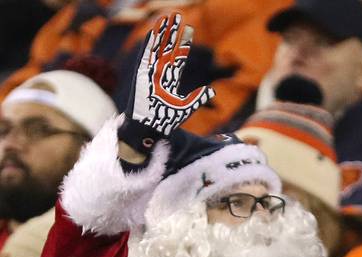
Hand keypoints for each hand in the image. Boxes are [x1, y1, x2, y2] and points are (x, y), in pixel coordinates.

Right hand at [119, 13, 215, 152]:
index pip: (179, 56)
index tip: (190, 31)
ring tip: (166, 19)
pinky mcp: (143, 75)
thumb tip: (212, 90)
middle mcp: (161, 73)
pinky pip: (146, 56)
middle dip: (173, 33)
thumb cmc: (166, 119)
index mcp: (171, 79)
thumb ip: (199, 97)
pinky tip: (153, 33)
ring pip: (158, 48)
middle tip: (176, 16)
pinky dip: (149, 45)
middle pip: (168, 48)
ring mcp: (151, 73)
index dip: (184, 44)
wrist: (151, 127)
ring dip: (162, 34)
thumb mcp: (187, 107)